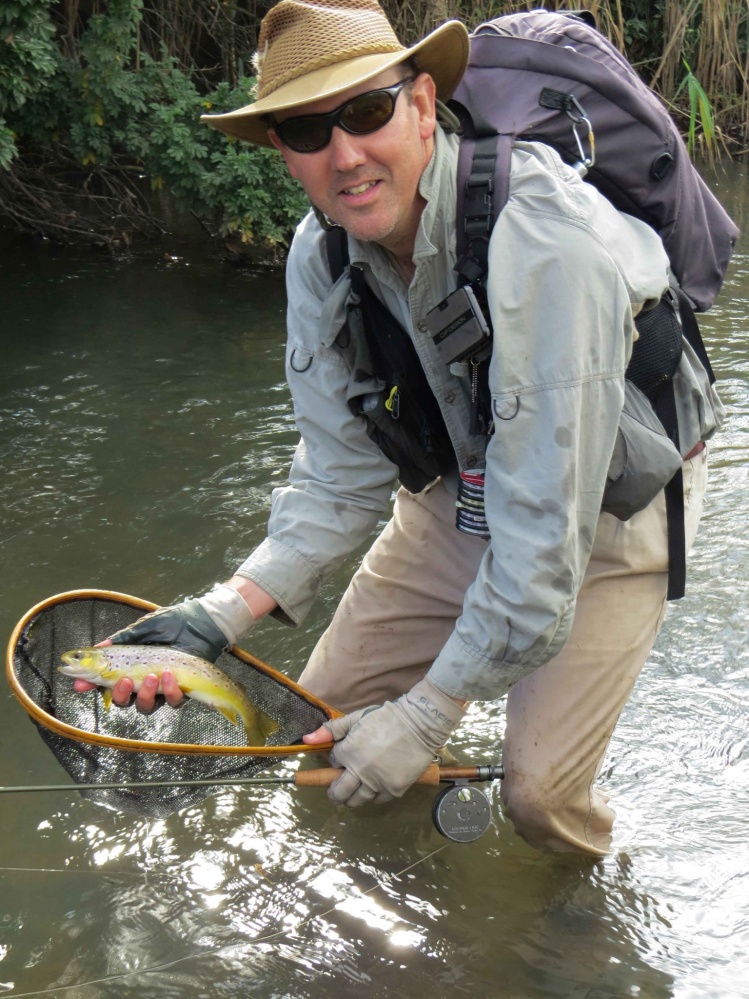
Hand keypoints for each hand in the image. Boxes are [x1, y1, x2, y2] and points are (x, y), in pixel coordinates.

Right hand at [73, 582, 255, 709]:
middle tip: (125, 680)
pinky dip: (170, 691)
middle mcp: (142, 682)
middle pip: (123, 701)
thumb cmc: (171, 623)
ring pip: (146, 706)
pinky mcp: (181, 691)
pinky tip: (170, 675)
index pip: (105, 681)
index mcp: (129, 667)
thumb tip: (98, 647)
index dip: (91, 685)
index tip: (79, 684)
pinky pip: (173, 702)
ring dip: (147, 694)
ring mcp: (162, 689)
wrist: (201, 623)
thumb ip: (122, 640)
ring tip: (153, 676)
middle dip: (120, 694)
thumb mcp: (144, 628)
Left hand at [303, 677, 465, 806]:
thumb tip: (306, 739)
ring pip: (358, 800)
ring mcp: (378, 782)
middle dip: (335, 793)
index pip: (333, 763)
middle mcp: (360, 770)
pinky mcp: (394, 789)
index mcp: (348, 751)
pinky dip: (374, 796)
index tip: (342, 759)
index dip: (336, 761)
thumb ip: (331, 729)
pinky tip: (375, 788)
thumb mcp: (356, 718)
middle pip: (340, 792)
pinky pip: (378, 800)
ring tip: (353, 794)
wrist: (419, 724)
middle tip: (336, 793)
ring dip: (352, 798)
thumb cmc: (387, 718)